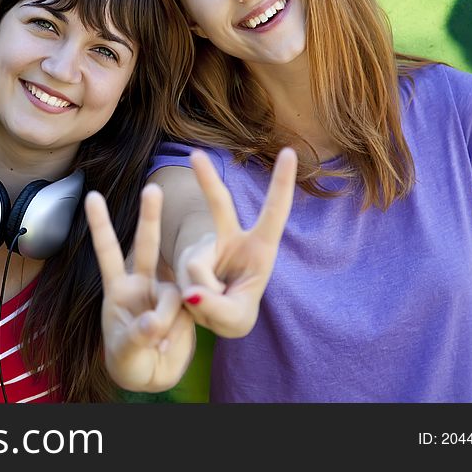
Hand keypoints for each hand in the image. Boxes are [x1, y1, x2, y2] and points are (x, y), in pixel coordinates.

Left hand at [85, 185, 194, 392]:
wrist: (153, 376)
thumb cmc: (129, 361)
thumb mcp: (126, 352)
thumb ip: (139, 335)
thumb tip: (155, 320)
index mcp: (119, 289)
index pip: (108, 251)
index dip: (101, 225)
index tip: (92, 197)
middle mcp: (143, 284)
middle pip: (146, 245)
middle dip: (149, 216)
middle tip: (153, 188)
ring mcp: (165, 294)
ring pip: (172, 290)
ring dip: (167, 315)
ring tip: (157, 342)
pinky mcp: (186, 308)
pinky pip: (188, 309)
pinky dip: (178, 328)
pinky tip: (168, 345)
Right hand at [176, 147, 297, 336]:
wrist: (210, 316)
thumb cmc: (234, 312)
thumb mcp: (235, 319)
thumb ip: (219, 308)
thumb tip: (191, 292)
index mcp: (259, 248)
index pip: (274, 212)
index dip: (282, 183)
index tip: (290, 152)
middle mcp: (231, 240)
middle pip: (219, 205)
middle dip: (206, 179)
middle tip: (195, 154)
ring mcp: (205, 248)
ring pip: (196, 268)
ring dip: (201, 300)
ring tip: (209, 308)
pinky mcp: (184, 260)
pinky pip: (182, 281)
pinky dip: (187, 301)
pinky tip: (192, 305)